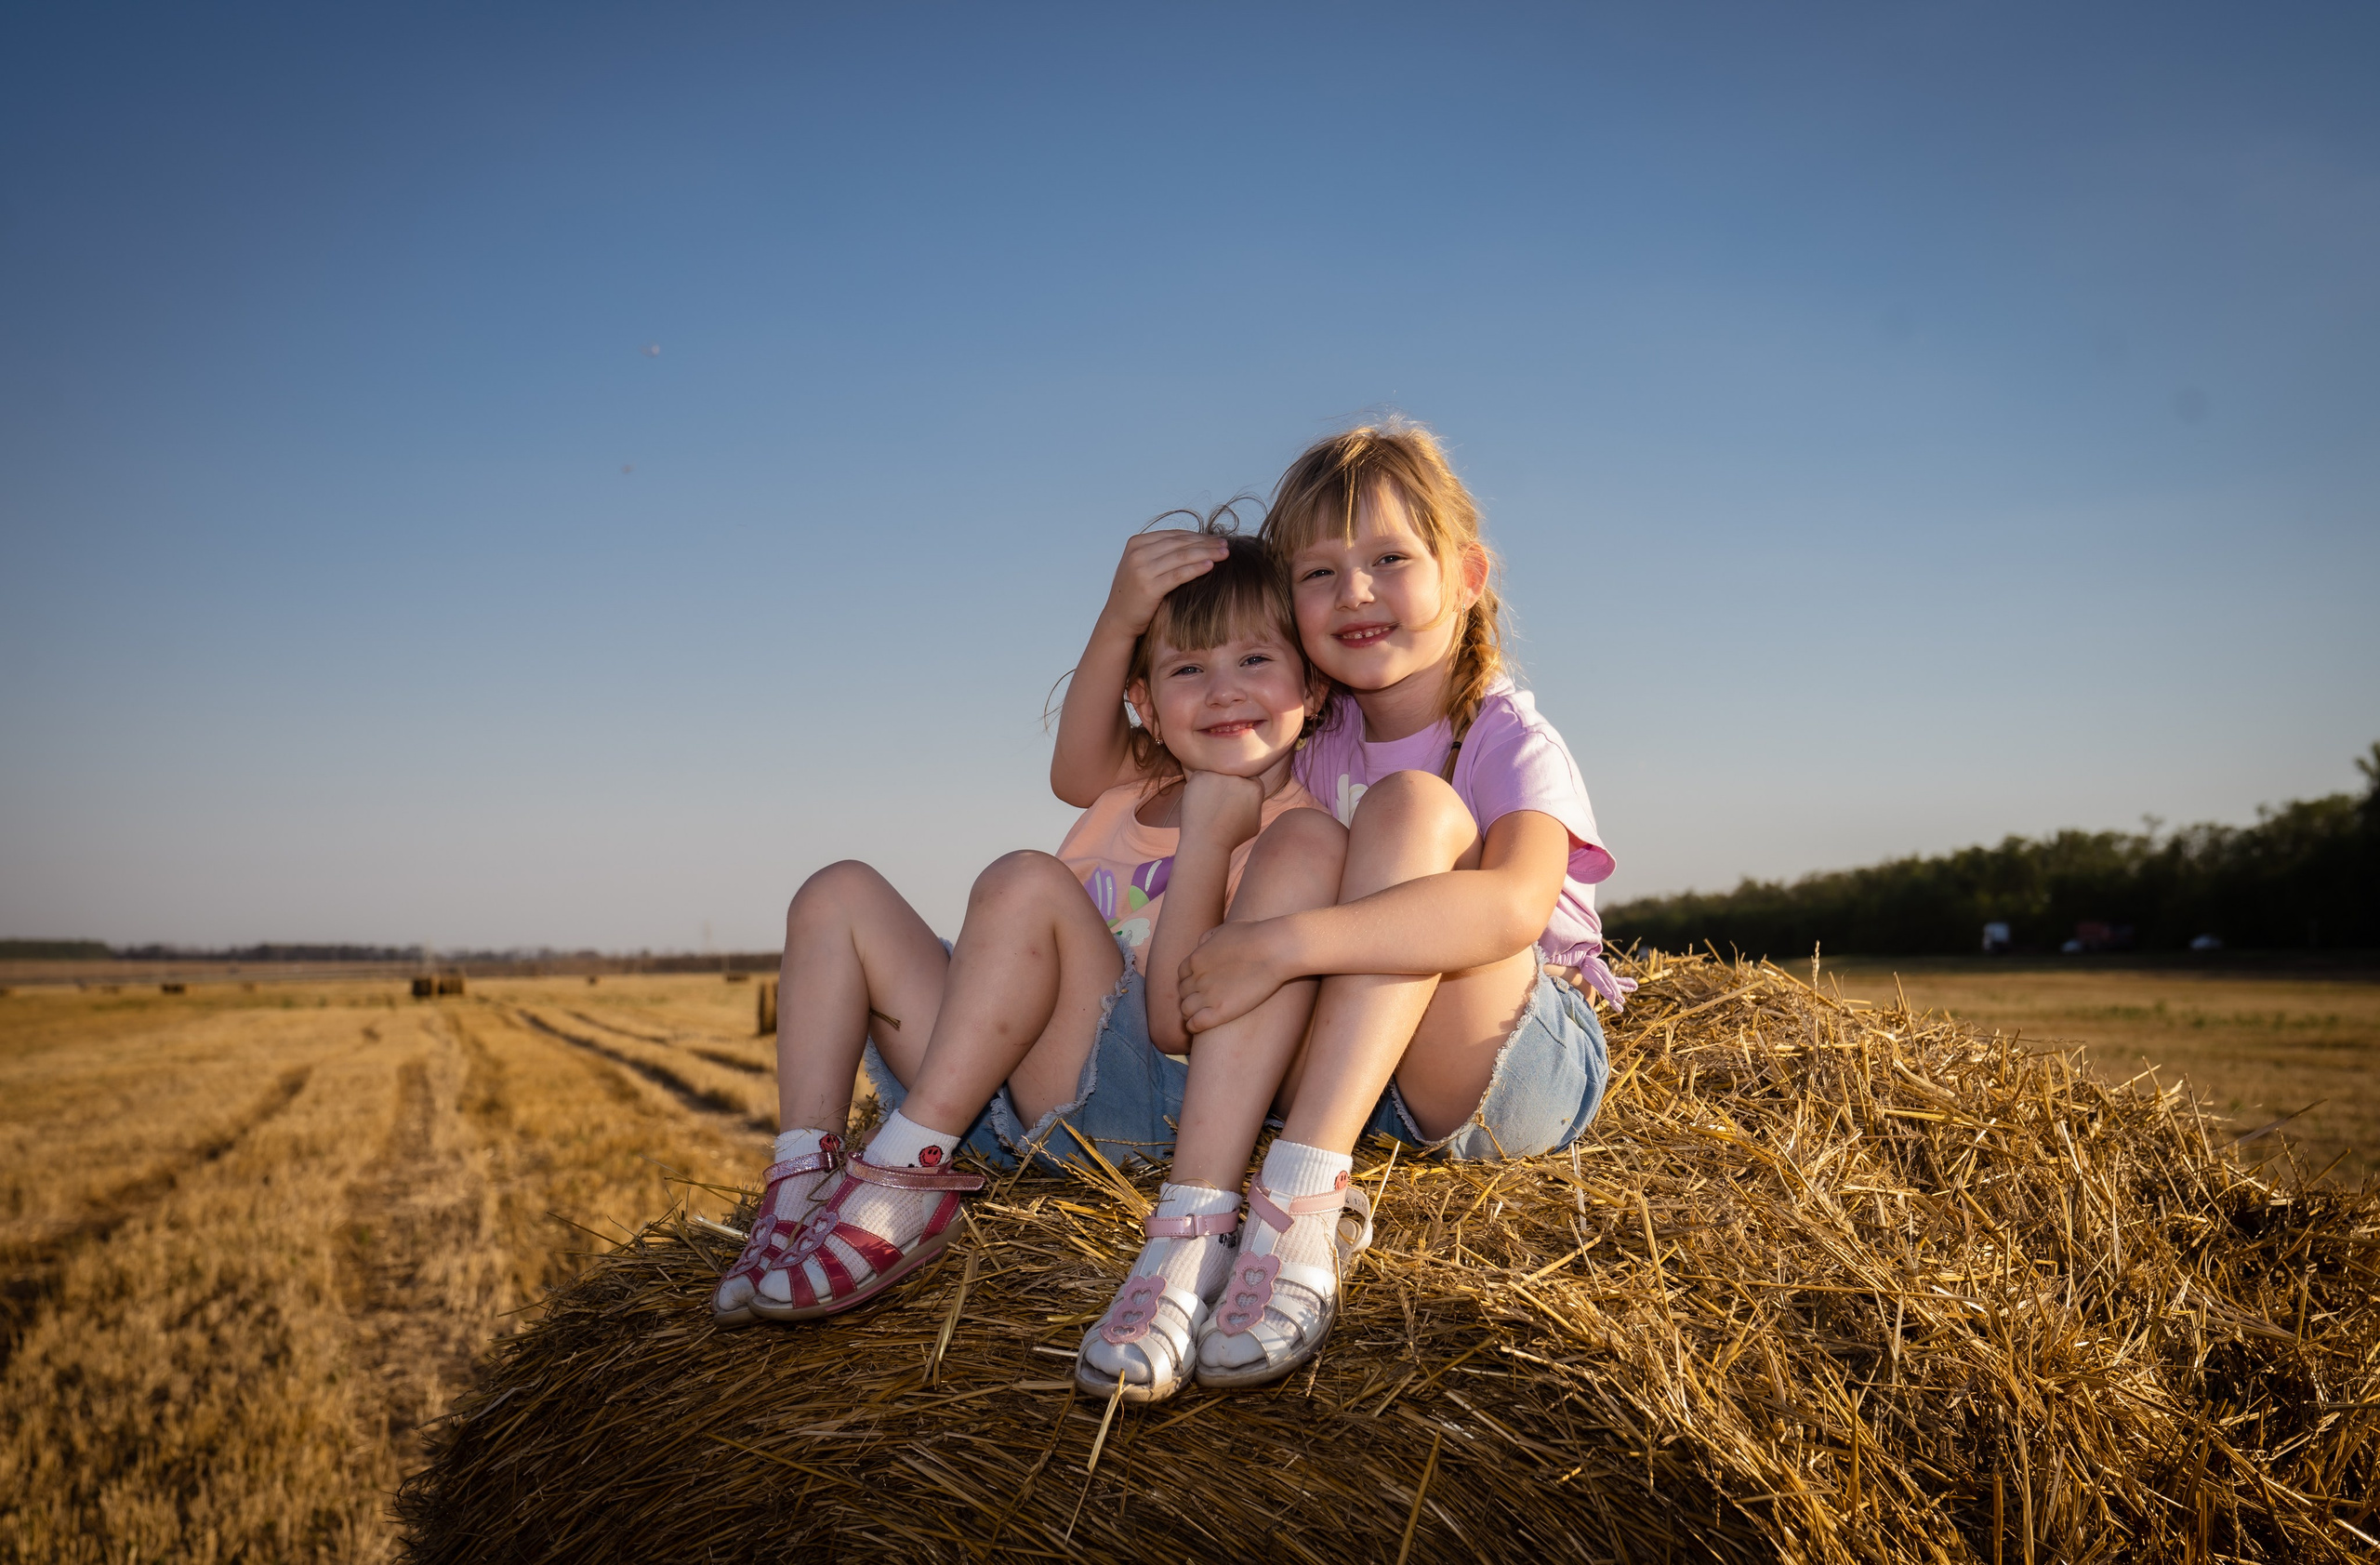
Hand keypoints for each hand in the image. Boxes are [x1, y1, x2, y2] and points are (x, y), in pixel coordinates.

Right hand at [1098, 529, 1230, 637]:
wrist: (1118, 620)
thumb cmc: (1135, 594)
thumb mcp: (1142, 566)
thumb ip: (1160, 552)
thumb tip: (1194, 543)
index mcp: (1136, 543)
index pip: (1174, 535)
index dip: (1197, 536)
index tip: (1216, 539)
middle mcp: (1137, 553)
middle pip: (1179, 544)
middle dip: (1205, 543)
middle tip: (1225, 544)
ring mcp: (1141, 570)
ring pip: (1181, 557)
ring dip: (1206, 553)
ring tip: (1224, 554)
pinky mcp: (1149, 587)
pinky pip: (1178, 575)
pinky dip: (1196, 568)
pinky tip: (1211, 566)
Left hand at [1177, 770, 1265, 855]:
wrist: (1206, 842)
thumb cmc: (1231, 837)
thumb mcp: (1255, 824)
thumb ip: (1256, 804)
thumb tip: (1253, 792)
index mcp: (1254, 789)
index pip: (1251, 779)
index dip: (1242, 789)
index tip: (1235, 799)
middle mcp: (1238, 778)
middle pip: (1234, 774)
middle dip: (1228, 785)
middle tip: (1220, 801)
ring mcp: (1218, 776)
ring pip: (1217, 773)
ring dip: (1213, 783)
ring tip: (1209, 803)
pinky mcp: (1200, 776)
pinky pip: (1201, 775)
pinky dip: (1199, 785)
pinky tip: (1199, 800)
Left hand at [1177, 918, 1291, 1034]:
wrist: (1272, 949)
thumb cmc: (1255, 935)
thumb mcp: (1224, 929)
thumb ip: (1208, 937)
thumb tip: (1201, 944)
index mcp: (1196, 958)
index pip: (1182, 975)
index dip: (1190, 981)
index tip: (1201, 986)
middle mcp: (1197, 977)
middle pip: (1183, 993)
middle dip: (1191, 997)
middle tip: (1205, 1002)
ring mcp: (1207, 995)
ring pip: (1185, 1010)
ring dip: (1191, 1013)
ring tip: (1202, 1015)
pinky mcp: (1219, 1011)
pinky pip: (1194, 1024)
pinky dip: (1193, 1026)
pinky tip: (1200, 1026)